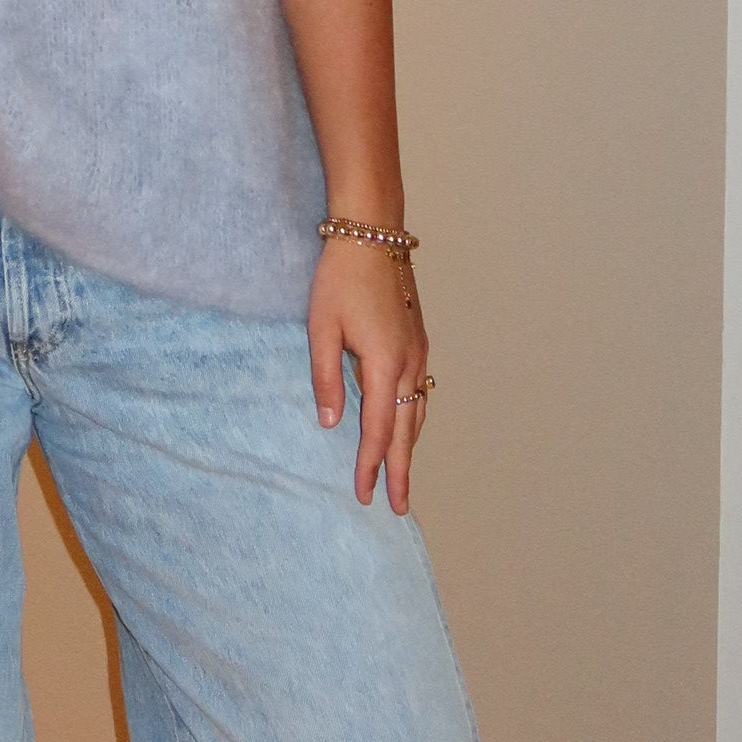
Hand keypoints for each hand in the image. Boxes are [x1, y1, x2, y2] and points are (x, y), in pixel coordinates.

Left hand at [308, 236, 430, 513]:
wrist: (371, 233)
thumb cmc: (340, 278)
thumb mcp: (321, 328)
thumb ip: (326, 378)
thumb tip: (333, 423)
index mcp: (385, 363)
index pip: (379, 429)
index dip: (370, 465)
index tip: (364, 495)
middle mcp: (409, 363)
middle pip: (408, 430)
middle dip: (402, 471)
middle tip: (400, 508)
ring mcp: (419, 351)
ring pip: (418, 412)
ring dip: (411, 446)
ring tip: (403, 475)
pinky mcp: (418, 340)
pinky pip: (420, 392)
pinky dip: (415, 418)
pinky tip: (408, 426)